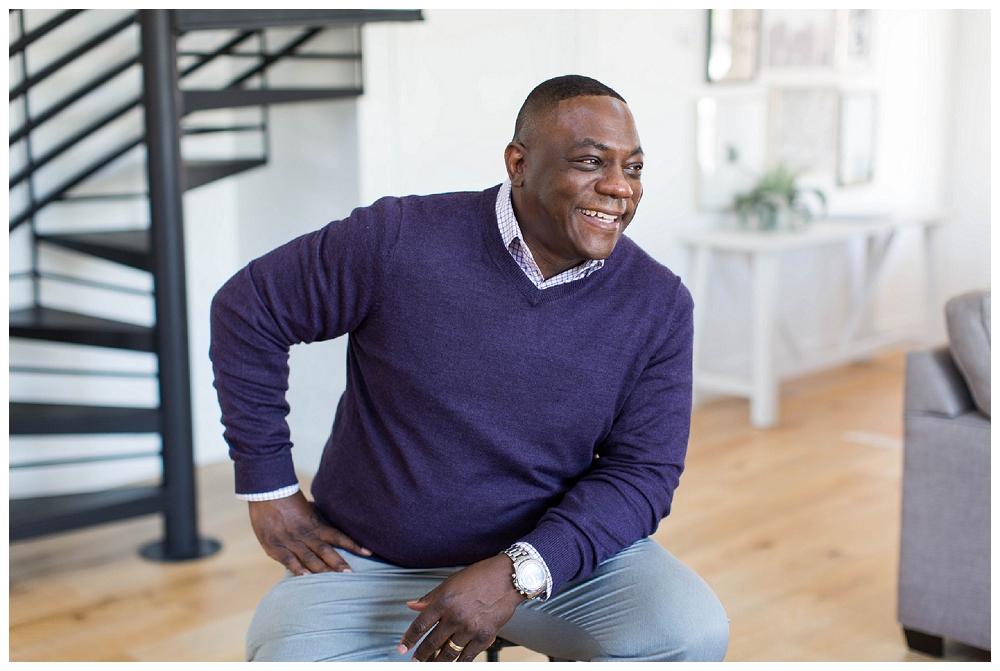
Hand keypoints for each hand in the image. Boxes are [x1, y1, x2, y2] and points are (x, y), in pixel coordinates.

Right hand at [248, 490, 370, 574]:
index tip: (368, 553)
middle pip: (326, 550)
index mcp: (315, 524)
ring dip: (322, 570)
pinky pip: (287, 560)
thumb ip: (316, 522)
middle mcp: (305, 534)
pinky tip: (306, 577)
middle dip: (338, 563)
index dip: (353, 545)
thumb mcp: (306, 509)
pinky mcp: (275, 546)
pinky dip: (297, 569)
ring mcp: (290, 541)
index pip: (338, 536)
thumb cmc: (286, 499)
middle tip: (351, 575)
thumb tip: (330, 529)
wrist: (265, 491)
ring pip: (309, 558)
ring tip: (334, 580)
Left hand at [399, 554, 526, 661]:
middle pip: (432, 643)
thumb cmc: (480, 576)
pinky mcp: (484, 636)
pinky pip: (468, 656)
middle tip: (415, 661)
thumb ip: (430, 597)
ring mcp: (469, 628)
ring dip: (437, 662)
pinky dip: (459, 662)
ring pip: (448, 653)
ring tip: (430, 665)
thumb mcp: (451, 582)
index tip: (403, 648)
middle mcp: (455, 616)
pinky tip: (453, 663)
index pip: (420, 625)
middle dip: (421, 655)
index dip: (409, 639)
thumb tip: (412, 605)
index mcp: (444, 601)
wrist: (508, 578)